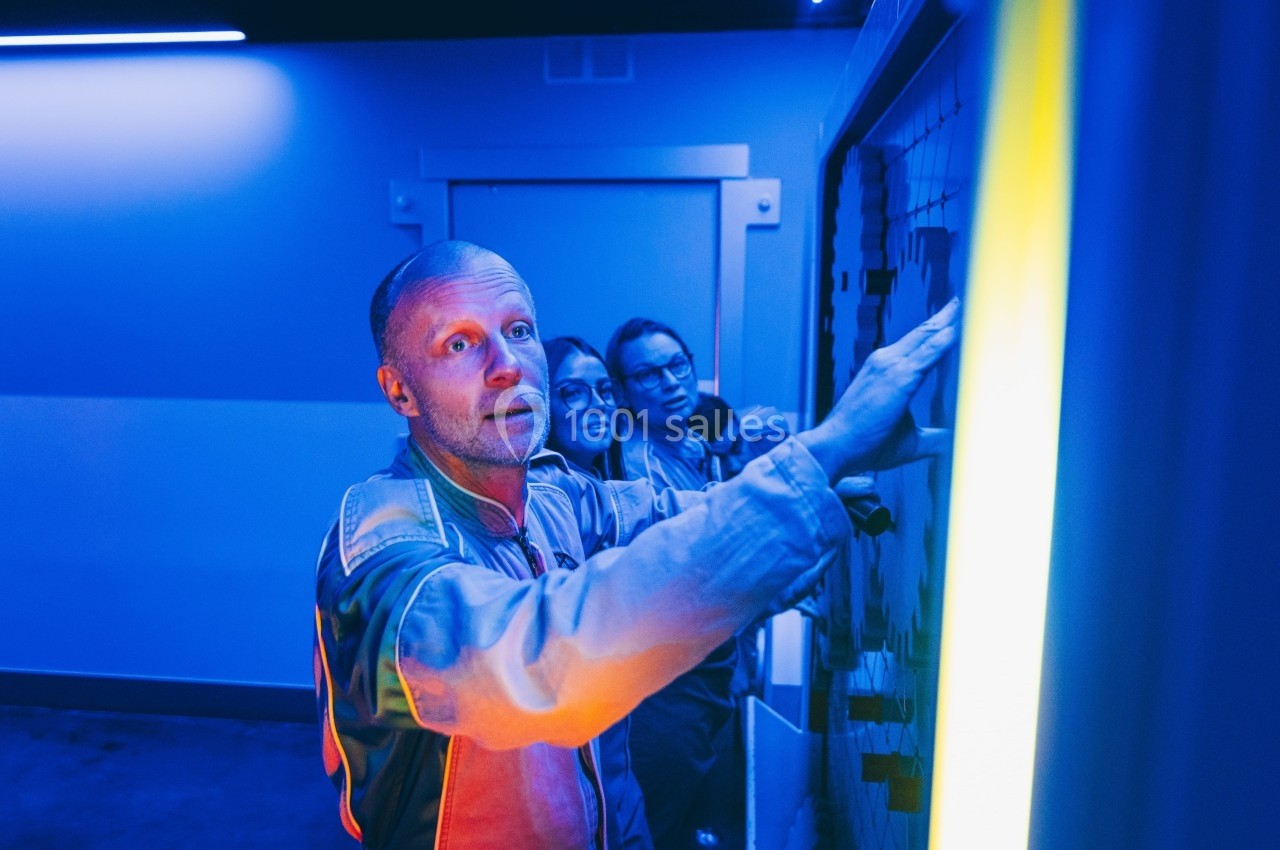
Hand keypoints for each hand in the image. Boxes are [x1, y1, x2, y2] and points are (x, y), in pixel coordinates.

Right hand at [798, 298, 959, 480]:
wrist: (836, 446)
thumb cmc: (864, 443)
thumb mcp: (908, 439)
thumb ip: (934, 437)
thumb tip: (955, 440)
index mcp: (884, 369)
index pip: (916, 342)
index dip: (935, 328)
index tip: (952, 317)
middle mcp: (886, 361)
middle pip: (923, 332)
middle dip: (945, 316)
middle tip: (962, 301)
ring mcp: (891, 366)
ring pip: (927, 336)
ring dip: (949, 321)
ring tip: (967, 307)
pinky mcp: (899, 378)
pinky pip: (928, 353)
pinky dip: (945, 340)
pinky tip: (958, 330)